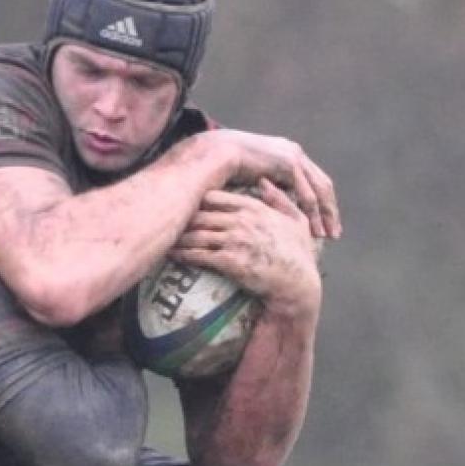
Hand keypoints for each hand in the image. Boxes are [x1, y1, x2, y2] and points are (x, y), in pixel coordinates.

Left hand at [170, 179, 321, 316]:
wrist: (298, 284)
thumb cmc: (299, 254)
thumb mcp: (297, 221)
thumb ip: (280, 199)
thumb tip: (264, 181)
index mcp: (254, 208)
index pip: (215, 196)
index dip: (198, 199)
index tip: (188, 204)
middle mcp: (241, 221)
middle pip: (200, 214)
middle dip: (183, 217)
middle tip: (168, 220)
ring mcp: (234, 241)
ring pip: (196, 234)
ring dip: (178, 236)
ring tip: (165, 238)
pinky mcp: (229, 262)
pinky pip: (198, 255)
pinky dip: (183, 254)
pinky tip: (173, 254)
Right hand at [204, 129, 341, 239]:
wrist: (216, 154)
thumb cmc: (226, 166)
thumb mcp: (254, 176)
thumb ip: (268, 185)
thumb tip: (272, 204)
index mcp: (288, 153)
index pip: (313, 179)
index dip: (321, 201)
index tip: (325, 220)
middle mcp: (295, 153)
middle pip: (322, 185)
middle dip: (329, 210)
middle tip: (334, 232)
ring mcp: (294, 157)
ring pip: (319, 191)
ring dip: (324, 215)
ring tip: (327, 235)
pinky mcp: (289, 165)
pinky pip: (307, 194)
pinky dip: (312, 213)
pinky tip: (314, 229)